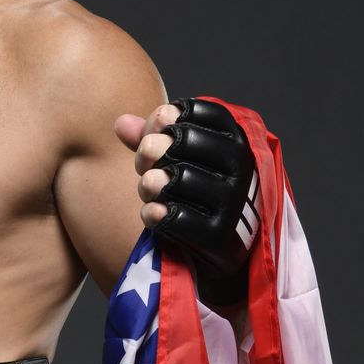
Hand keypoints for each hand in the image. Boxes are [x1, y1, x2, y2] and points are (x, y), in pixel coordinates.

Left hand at [114, 98, 256, 302]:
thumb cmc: (198, 193)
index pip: (197, 110)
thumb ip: (150, 137)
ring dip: (148, 184)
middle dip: (149, 150)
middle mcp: (242, 168)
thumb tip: (121, 123)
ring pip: (175, 178)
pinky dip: (153, 214)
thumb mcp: (179, 159)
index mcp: (238, 140)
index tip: (156, 130)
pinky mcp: (219, 236)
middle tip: (144, 163)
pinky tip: (153, 214)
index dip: (166, 116)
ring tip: (148, 190)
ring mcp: (233, 202)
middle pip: (181, 140)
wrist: (225, 253)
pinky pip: (173, 217)